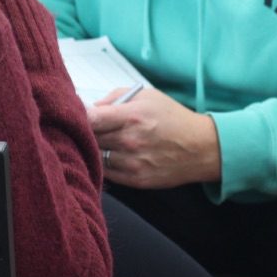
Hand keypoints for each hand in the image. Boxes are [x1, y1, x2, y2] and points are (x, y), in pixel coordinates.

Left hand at [89, 86, 221, 187]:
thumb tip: (91, 107)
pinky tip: (110, 154)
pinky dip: (103, 164)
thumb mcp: (146, 96)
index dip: (77, 115)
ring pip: (95, 156)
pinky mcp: (135, 180)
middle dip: (84, 131)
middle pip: (89, 138)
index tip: (75, 113)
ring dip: (93, 148)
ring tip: (100, 140)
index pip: (90, 118)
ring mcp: (132, 163)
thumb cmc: (173, 118)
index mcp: (132, 116)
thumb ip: (115, 97)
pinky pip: (105, 173)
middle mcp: (130, 141)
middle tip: (84, 126)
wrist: (201, 149)